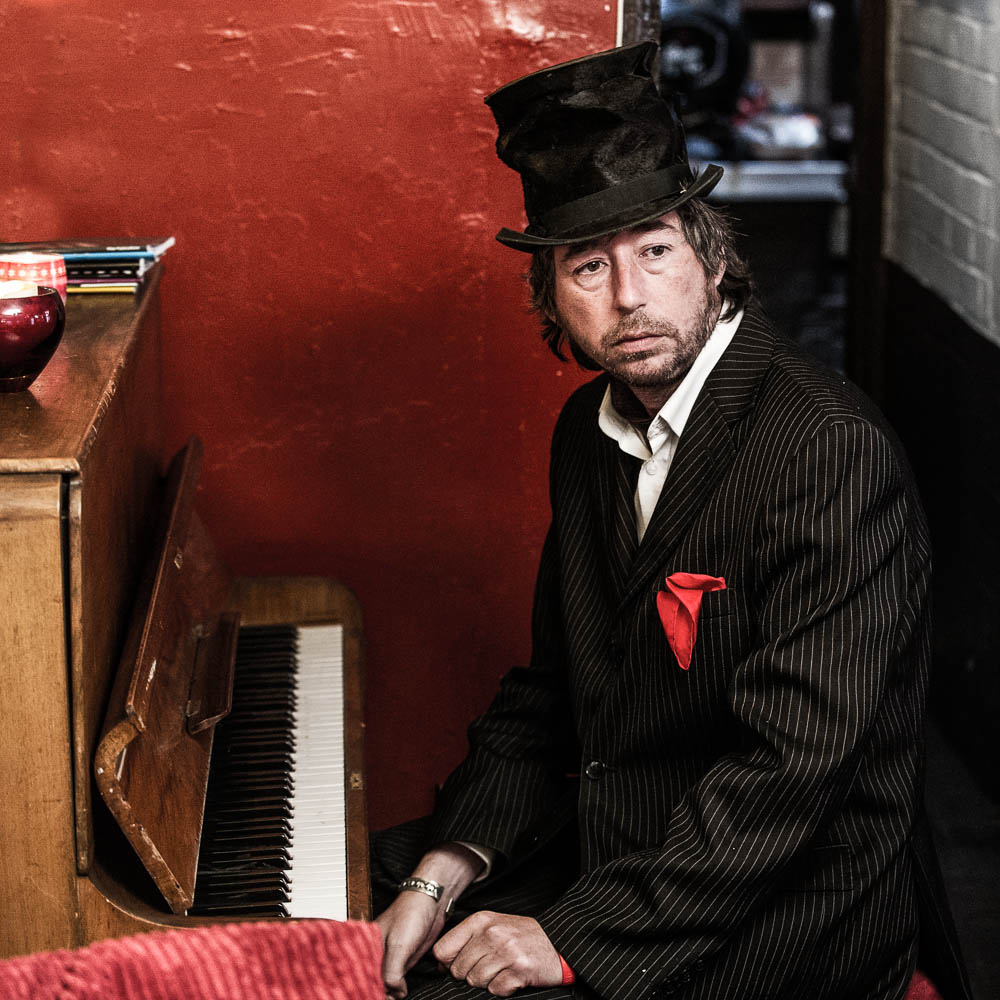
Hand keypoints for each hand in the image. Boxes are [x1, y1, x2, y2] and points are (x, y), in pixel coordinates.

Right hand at [375, 843, 485, 998]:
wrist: (433, 901)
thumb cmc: (411, 914)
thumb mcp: (398, 946)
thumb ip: (391, 973)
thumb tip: (395, 994)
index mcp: (366, 947)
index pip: (360, 976)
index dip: (366, 989)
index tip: (374, 997)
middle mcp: (375, 953)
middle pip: (371, 982)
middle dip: (378, 992)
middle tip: (389, 998)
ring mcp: (390, 957)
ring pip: (385, 984)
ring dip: (389, 994)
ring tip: (396, 997)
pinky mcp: (403, 960)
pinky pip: (397, 980)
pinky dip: (398, 990)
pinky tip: (402, 994)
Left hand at [433, 911, 561, 996]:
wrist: (556, 941)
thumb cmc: (522, 936)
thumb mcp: (492, 927)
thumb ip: (466, 940)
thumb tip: (440, 964)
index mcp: (480, 920)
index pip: (443, 949)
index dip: (446, 963)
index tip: (456, 966)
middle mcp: (491, 933)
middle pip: (458, 970)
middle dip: (470, 974)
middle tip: (489, 967)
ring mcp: (505, 951)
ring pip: (475, 981)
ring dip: (488, 982)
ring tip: (502, 969)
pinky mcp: (519, 970)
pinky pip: (495, 990)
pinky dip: (503, 988)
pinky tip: (513, 976)